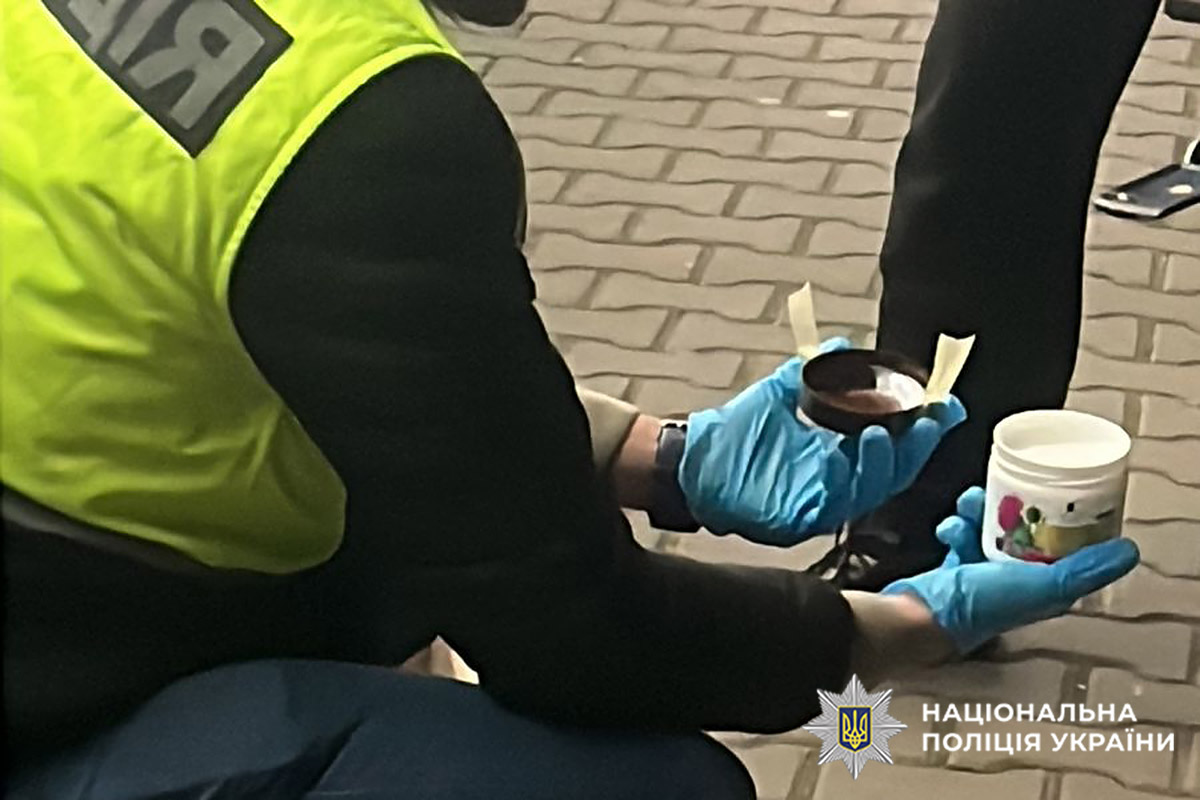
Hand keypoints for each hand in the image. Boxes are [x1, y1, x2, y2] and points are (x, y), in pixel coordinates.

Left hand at [677, 338, 965, 544]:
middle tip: (936, 415)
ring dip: (894, 457)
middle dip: (920, 442)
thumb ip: (809, 372)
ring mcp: (825, 500)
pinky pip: (846, 497)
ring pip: (877, 484)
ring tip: (897, 427)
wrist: (694, 464)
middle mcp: (839, 480)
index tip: (945, 402)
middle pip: (895, 467)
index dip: (922, 427)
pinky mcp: (808, 514)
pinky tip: (869, 443)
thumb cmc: (735, 436)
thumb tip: (839, 346)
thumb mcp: (777, 395)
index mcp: (839, 456)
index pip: (893, 444)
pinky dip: (862, 473)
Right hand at [881, 487, 1139, 653]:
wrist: (919, 617)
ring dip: (980, 512)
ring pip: (992, 529)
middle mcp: (1017, 583)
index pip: (1067, 548)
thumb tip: (1129, 552)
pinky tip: (949, 526)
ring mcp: (985, 575)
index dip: (1067, 520)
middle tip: (1008, 487)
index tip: (1062, 493)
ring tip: (968, 503)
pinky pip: (961, 535)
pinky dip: (955, 526)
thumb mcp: (1041, 586)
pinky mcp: (955, 567)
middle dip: (1017, 508)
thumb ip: (1082, 570)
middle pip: (1028, 533)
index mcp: (1043, 589)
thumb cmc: (979, 606)